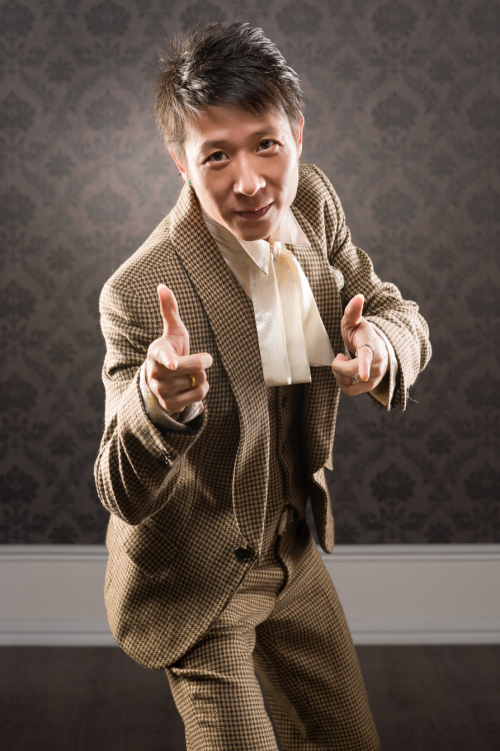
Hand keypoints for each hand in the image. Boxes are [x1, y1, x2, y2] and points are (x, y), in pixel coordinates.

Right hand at [146, 284, 212, 412]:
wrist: (162, 381)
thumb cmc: (172, 350)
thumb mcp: (173, 332)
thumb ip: (169, 309)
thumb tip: (162, 285)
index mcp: (156, 352)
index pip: (163, 355)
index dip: (169, 359)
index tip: (174, 364)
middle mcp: (156, 373)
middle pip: (195, 366)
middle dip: (202, 361)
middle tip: (195, 359)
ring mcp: (162, 391)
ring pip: (198, 381)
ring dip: (200, 376)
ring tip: (187, 374)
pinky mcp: (171, 405)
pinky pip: (199, 396)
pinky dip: (201, 389)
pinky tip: (190, 386)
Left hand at [331, 293, 388, 395]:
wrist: (378, 348)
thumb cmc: (362, 334)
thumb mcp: (355, 322)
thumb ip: (353, 311)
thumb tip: (358, 296)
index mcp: (371, 347)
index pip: (367, 357)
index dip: (363, 366)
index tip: (364, 375)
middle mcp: (376, 365)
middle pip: (349, 372)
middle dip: (337, 365)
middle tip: (340, 355)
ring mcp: (374, 378)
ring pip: (347, 384)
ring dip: (339, 375)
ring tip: (345, 363)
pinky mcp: (370, 387)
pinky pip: (348, 391)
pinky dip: (342, 383)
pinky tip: (346, 374)